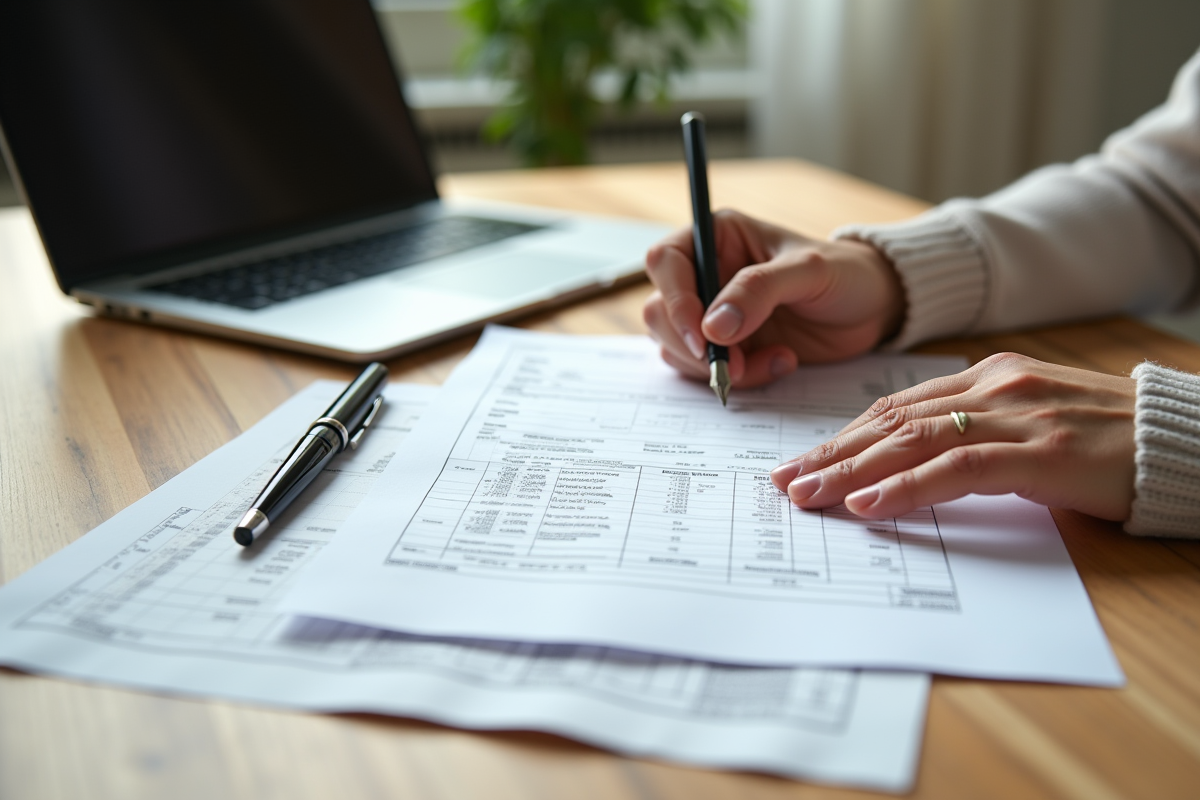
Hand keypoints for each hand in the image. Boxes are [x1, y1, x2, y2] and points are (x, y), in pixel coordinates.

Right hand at [642, 210, 904, 386]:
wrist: (873, 309)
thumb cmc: (846, 274)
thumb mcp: (808, 271)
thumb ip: (758, 291)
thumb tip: (713, 327)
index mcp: (717, 238)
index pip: (665, 262)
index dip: (675, 300)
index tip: (704, 337)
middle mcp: (705, 274)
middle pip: (660, 311)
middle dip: (693, 345)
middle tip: (735, 363)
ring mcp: (711, 314)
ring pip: (676, 346)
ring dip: (717, 366)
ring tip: (772, 361)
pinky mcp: (725, 347)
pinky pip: (703, 370)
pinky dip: (738, 378)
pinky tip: (778, 364)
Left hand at [770, 353, 1136, 520]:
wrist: (1184, 441)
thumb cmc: (1107, 441)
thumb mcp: (1030, 425)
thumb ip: (975, 433)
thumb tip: (909, 466)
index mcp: (988, 377)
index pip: (896, 407)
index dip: (844, 436)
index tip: (803, 461)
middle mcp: (995, 387)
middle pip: (891, 420)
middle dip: (832, 453)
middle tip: (785, 481)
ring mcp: (1018, 414)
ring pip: (913, 440)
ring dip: (852, 471)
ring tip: (808, 495)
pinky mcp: (1042, 451)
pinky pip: (958, 468)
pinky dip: (907, 488)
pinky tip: (869, 506)